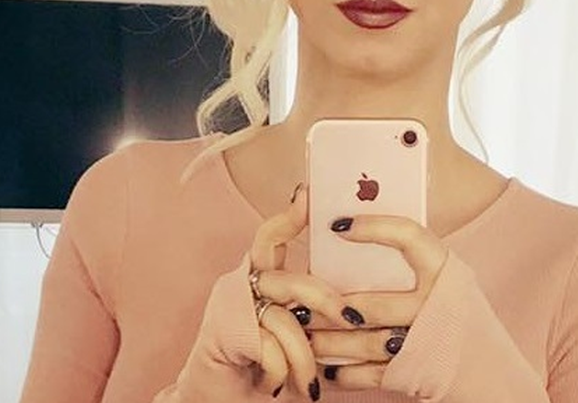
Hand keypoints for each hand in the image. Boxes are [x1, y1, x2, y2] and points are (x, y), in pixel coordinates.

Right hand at [247, 185, 364, 399]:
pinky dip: (279, 375)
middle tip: (351, 319)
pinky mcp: (222, 331)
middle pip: (291, 279)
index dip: (290, 216)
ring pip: (286, 321)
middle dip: (325, 300)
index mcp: (259, 279)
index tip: (309, 194)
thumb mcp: (292, 337)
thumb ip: (310, 314)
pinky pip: (271, 348)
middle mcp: (240, 285)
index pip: (272, 237)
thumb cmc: (261, 370)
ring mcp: (228, 306)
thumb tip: (355, 308)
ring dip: (302, 360)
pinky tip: (272, 386)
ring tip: (306, 385)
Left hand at [304, 214, 449, 390]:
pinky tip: (326, 367)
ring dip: (327, 340)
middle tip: (297, 297)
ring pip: (363, 341)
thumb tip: (354, 233)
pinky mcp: (417, 375)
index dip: (373, 227)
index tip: (336, 224)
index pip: (409, 237)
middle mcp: (439, 305)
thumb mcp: (449, 283)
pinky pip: (370, 375)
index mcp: (448, 271)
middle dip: (326, 304)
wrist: (497, 378)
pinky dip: (344, 372)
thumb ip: (414, 264)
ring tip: (303, 332)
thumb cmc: (459, 319)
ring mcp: (427, 342)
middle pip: (370, 304)